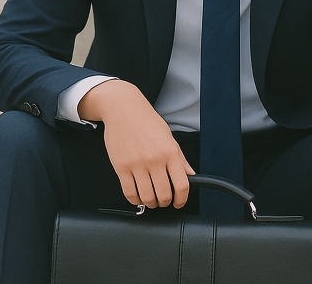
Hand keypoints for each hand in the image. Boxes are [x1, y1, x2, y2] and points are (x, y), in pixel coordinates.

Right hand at [78, 80, 194, 208]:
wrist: (123, 108)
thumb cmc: (146, 120)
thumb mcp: (168, 136)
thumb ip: (180, 158)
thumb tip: (191, 175)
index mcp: (170, 152)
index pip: (182, 185)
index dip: (182, 199)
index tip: (179, 202)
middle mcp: (155, 160)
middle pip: (164, 194)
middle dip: (165, 203)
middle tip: (163, 201)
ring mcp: (137, 164)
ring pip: (147, 197)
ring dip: (151, 203)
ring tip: (151, 199)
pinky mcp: (121, 167)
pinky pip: (129, 192)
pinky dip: (135, 200)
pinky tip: (138, 196)